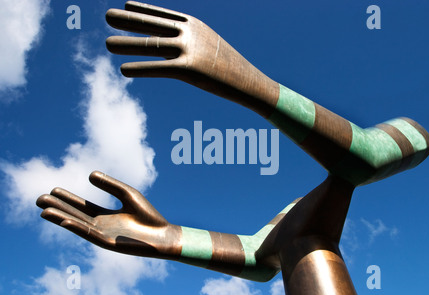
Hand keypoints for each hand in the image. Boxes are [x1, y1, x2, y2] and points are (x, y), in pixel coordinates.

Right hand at [36, 171, 180, 258]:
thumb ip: (109, 185)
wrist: (162, 234)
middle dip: (58, 207)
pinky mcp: (108, 243)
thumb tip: (89, 174)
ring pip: (77, 225)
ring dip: (60, 218)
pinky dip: (76, 227)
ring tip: (43, 210)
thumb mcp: (127, 194)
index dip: (68, 199)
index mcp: (105, 216)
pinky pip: (89, 234)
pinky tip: (64, 221)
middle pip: (75, 215)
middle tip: (39, 199)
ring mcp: (103, 235)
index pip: (82, 207)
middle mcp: (101, 226)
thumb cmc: (148, 215)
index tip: (53, 190)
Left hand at [105, 1, 278, 116]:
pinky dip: (140, 69)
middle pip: (153, 25)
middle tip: (106, 15)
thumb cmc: (229, 67)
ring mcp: (190, 49)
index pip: (163, 14)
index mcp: (195, 24)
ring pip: (152, 45)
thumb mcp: (211, 47)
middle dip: (128, 20)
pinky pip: (160, 68)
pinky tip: (123, 70)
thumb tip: (177, 46)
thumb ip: (192, 43)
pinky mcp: (191, 69)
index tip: (126, 4)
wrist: (250, 82)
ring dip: (127, 44)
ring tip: (106, 43)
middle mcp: (191, 32)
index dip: (143, 9)